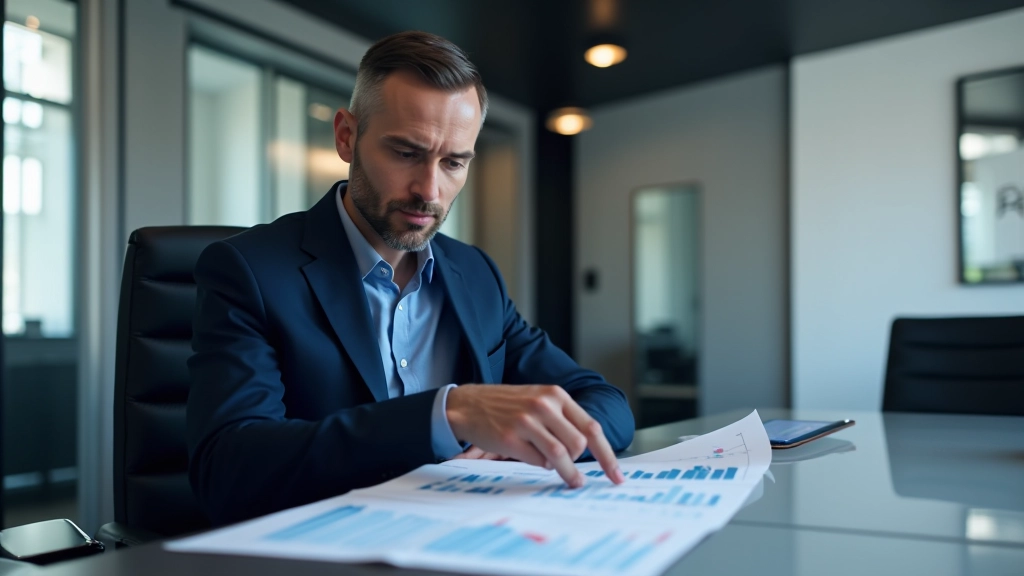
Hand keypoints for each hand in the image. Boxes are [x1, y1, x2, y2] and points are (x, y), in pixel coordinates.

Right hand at [446, 384, 625, 487]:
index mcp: (555, 395)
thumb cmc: (507, 405)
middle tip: (574, 469)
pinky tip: (534, 458)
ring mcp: (526, 421)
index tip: (616, 476)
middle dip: (580, 462)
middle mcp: (544, 406)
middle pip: (579, 444)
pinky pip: (538, 461)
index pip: (591, 428)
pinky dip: (542, 465)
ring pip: (561, 455)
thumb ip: (562, 419)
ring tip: (570, 480)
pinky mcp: (510, 438)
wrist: (468, 404)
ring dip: (568, 473)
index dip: (607, 455)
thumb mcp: (538, 400)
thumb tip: (587, 448)